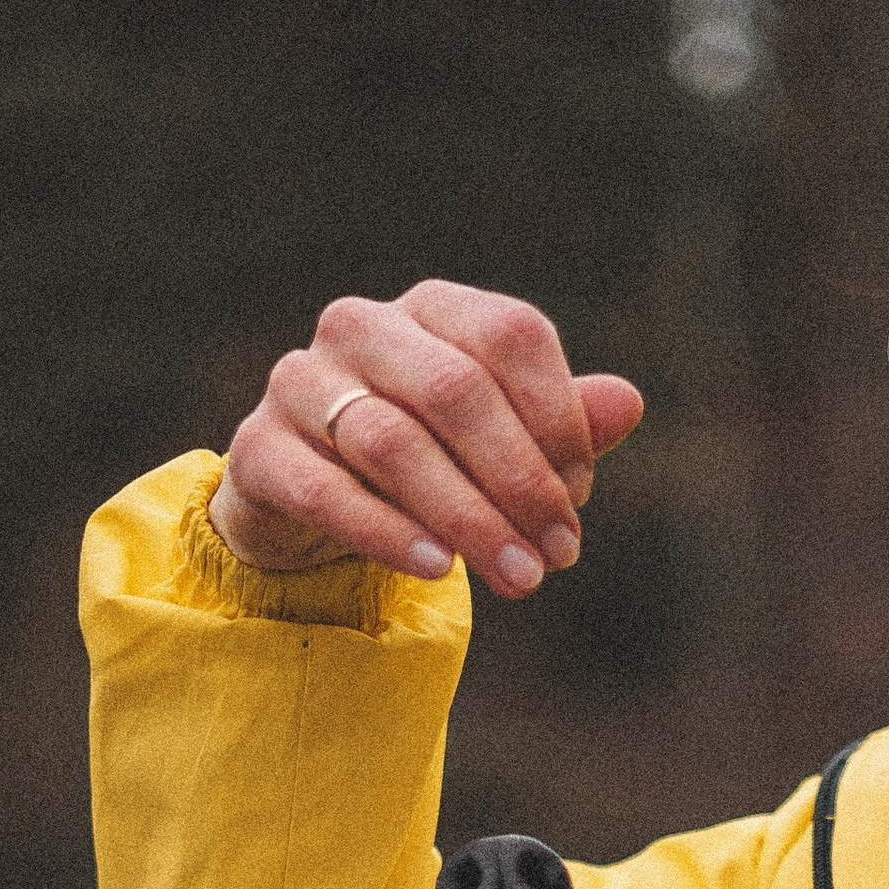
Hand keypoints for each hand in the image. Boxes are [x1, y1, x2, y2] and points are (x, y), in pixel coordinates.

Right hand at [211, 283, 644, 598]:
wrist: (304, 496)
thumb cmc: (424, 460)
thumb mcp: (499, 443)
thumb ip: (560, 426)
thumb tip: (628, 402)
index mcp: (433, 309)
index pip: (509, 335)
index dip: (556, 418)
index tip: (580, 497)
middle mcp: (362, 327)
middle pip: (454, 391)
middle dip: (518, 481)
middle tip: (557, 557)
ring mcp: (301, 382)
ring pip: (393, 444)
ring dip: (466, 519)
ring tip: (517, 579)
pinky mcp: (260, 450)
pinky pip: (327, 492)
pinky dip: (388, 534)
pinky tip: (439, 572)